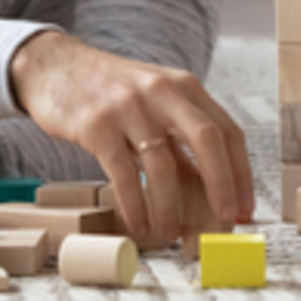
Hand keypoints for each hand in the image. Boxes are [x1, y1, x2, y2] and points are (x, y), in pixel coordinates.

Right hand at [9, 31, 253, 250]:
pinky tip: (139, 225)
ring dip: (170, 207)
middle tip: (225, 219)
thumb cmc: (111, 91)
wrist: (55, 65)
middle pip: (208, 139)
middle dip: (222, 184)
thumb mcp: (154, 102)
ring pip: (163, 164)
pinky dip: (135, 206)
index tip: (245, 207)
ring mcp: (129, 106)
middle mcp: (162, 92)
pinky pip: (123, 174)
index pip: (228, 130)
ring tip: (170, 234)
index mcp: (184, 86)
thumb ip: (179, 138)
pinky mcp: (96, 124)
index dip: (241, 172)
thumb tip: (209, 189)